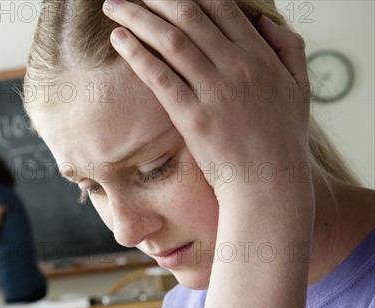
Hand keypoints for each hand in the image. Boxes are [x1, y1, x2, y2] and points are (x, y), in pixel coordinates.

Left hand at [104, 0, 311, 201]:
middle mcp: (237, 67)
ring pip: (171, 41)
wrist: (269, 184)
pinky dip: (137, 54)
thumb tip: (262, 20)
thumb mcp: (300, 88)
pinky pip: (160, 77)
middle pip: (189, 17)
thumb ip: (289, 48)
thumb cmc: (282, 139)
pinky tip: (118, 39)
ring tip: (114, 6)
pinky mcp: (193, 117)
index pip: (221, 8)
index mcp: (261, 57)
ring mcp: (214, 91)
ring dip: (138, 18)